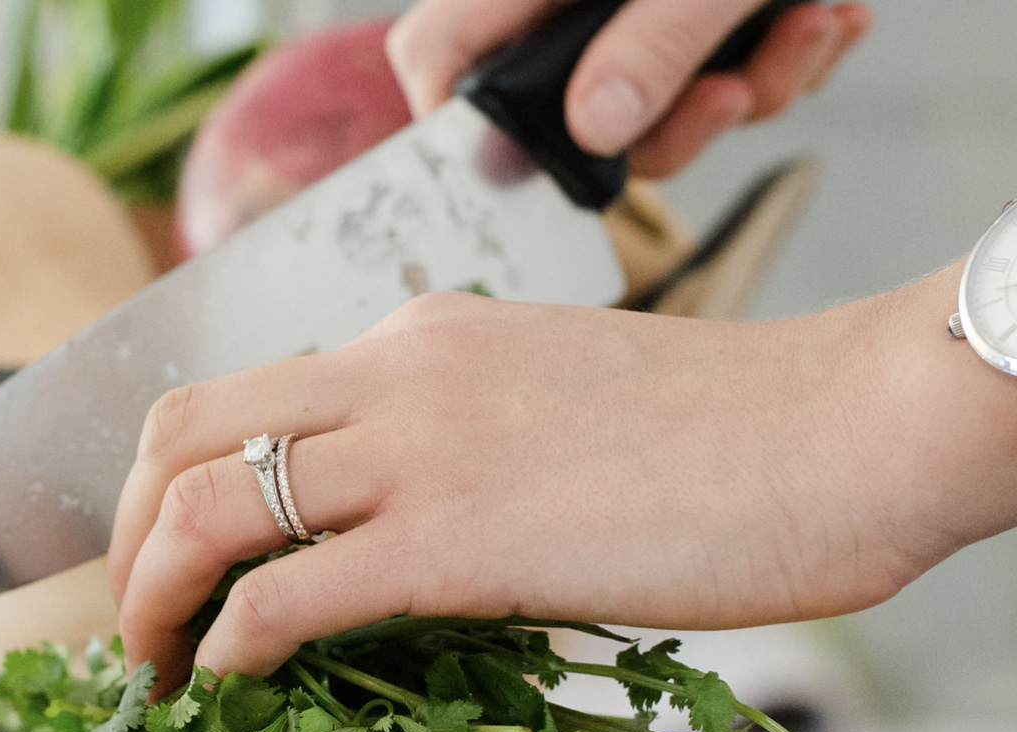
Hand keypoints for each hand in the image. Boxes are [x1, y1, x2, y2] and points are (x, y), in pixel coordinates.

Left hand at [107, 266, 1013, 694]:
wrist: (843, 428)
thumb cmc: (721, 434)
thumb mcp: (546, 396)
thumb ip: (451, 434)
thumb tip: (382, 524)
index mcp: (413, 339)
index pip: (234, 393)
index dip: (165, 481)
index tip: (165, 557)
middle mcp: (392, 373)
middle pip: (179, 433)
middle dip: (124, 535)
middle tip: (134, 618)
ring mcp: (417, 450)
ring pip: (205, 506)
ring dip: (150, 598)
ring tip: (154, 667)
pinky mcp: (456, 539)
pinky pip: (287, 594)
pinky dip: (228, 643)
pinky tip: (229, 679)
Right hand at [386, 0, 872, 177]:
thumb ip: (655, 41)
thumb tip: (598, 132)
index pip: (440, 55)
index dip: (458, 126)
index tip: (518, 176)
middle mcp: (573, 4)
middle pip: (574, 115)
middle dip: (677, 122)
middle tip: (734, 90)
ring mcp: (631, 14)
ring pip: (662, 107)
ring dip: (755, 85)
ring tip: (812, 24)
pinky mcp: (697, 19)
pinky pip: (723, 75)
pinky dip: (783, 59)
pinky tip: (829, 17)